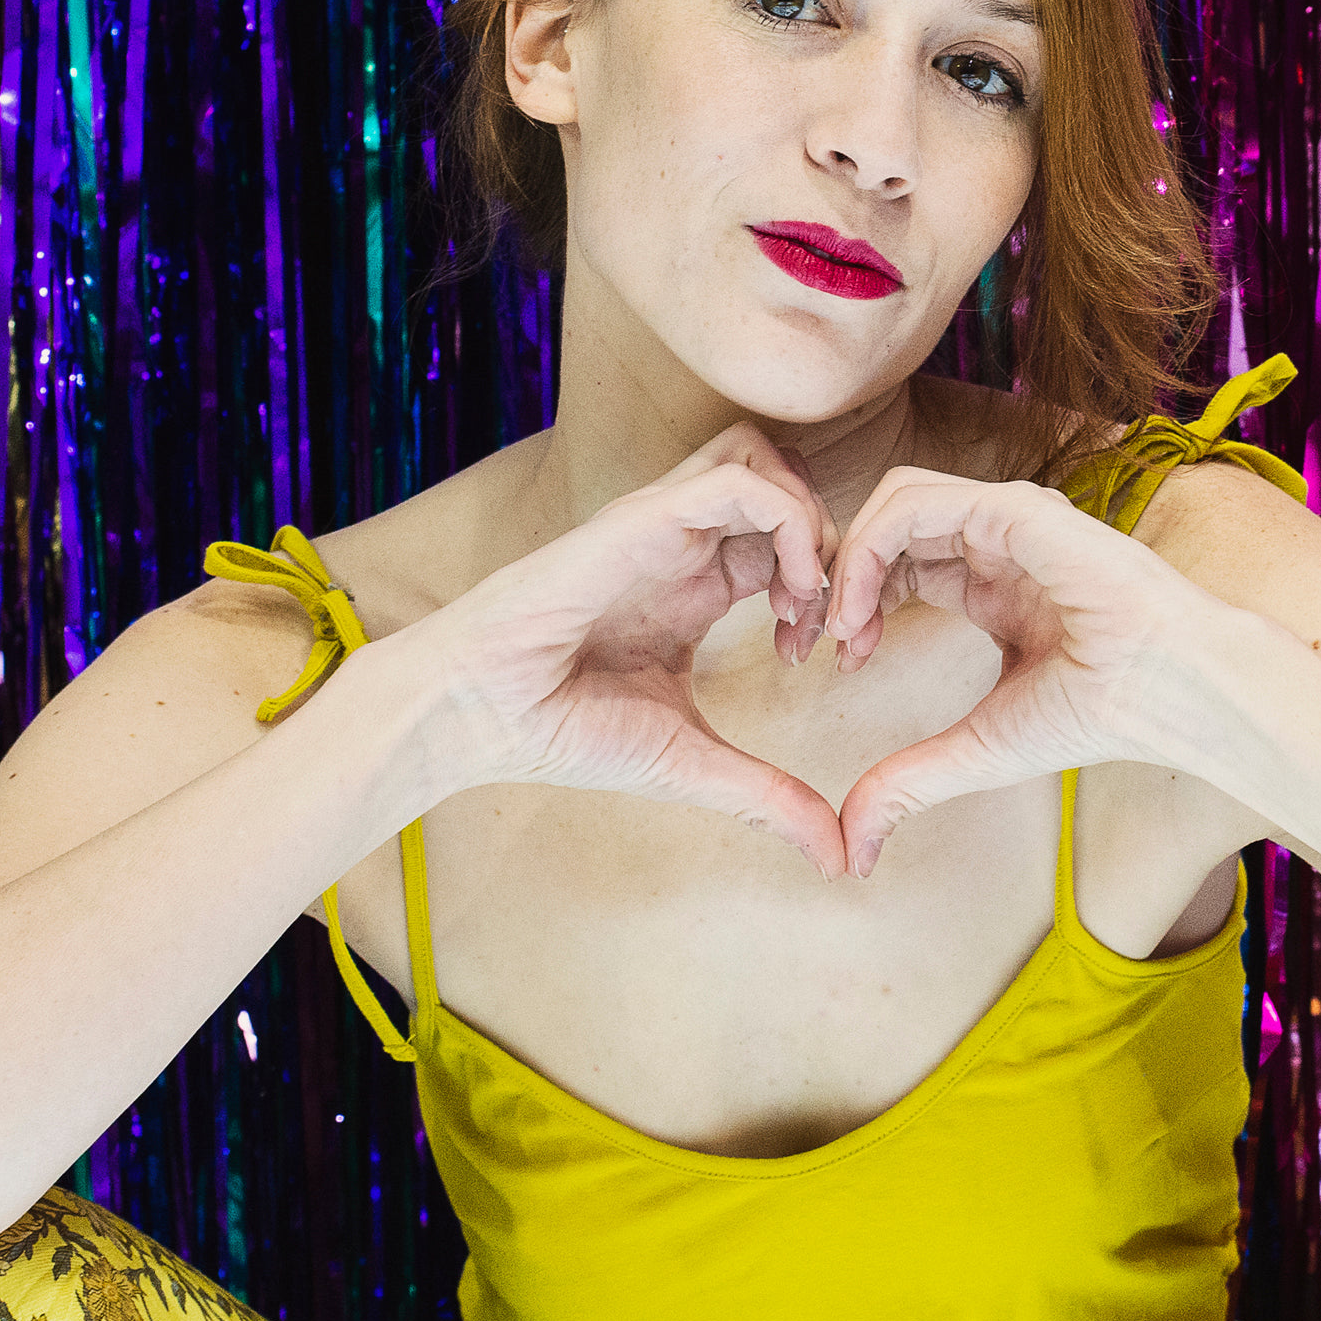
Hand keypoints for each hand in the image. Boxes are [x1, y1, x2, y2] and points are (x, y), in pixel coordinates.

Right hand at [406, 432, 847, 869]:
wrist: (479, 716)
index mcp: (697, 585)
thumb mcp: (694, 764)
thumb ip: (770, 798)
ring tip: (805, 597)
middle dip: (832, 544)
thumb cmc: (565, 731)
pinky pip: (734, 479)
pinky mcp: (641, 519)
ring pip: (762, 459)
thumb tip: (841, 861)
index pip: (787, 539)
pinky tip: (784, 594)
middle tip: (830, 621)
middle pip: (785, 482)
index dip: (830, 587)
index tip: (830, 655)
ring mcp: (662, 524)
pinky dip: (785, 520)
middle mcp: (683, 544)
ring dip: (808, 519)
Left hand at [803, 472, 1264, 875]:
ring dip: (847, 558)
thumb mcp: (977, 750)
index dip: (853, 601)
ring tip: (836, 627)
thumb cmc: (1099, 714)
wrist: (1169, 693)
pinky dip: (869, 548)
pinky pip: (915, 503)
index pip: (899, 560)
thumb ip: (911, 782)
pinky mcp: (1014, 511)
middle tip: (811, 640)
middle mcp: (995, 540)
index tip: (833, 662)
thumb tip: (854, 849)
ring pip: (893, 499)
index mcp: (991, 580)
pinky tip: (860, 612)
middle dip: (836, 574)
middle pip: (886, 523)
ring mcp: (1005, 518)